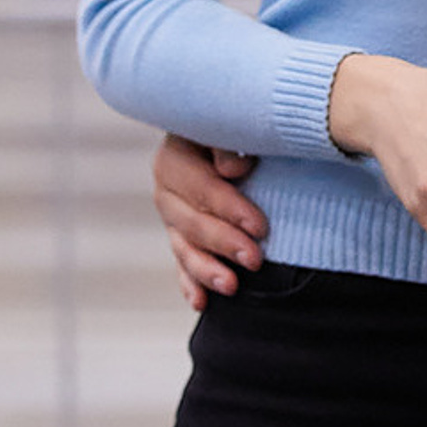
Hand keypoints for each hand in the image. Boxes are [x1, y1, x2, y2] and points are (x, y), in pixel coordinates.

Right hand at [153, 133, 266, 310]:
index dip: (230, 208)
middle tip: (256, 259)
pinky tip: (201, 302)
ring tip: (231, 286)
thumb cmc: (238, 126)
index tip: (260, 226)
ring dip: (207, 269)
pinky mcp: (180, 237)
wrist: (231, 133)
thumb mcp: (232, 125)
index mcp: (175, 156)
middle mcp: (166, 189)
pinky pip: (182, 262)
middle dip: (224, 243)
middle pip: (191, 222)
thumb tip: (233, 169)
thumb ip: (230, 143)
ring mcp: (171, 216)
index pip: (202, 187)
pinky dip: (190, 283)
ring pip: (184, 247)